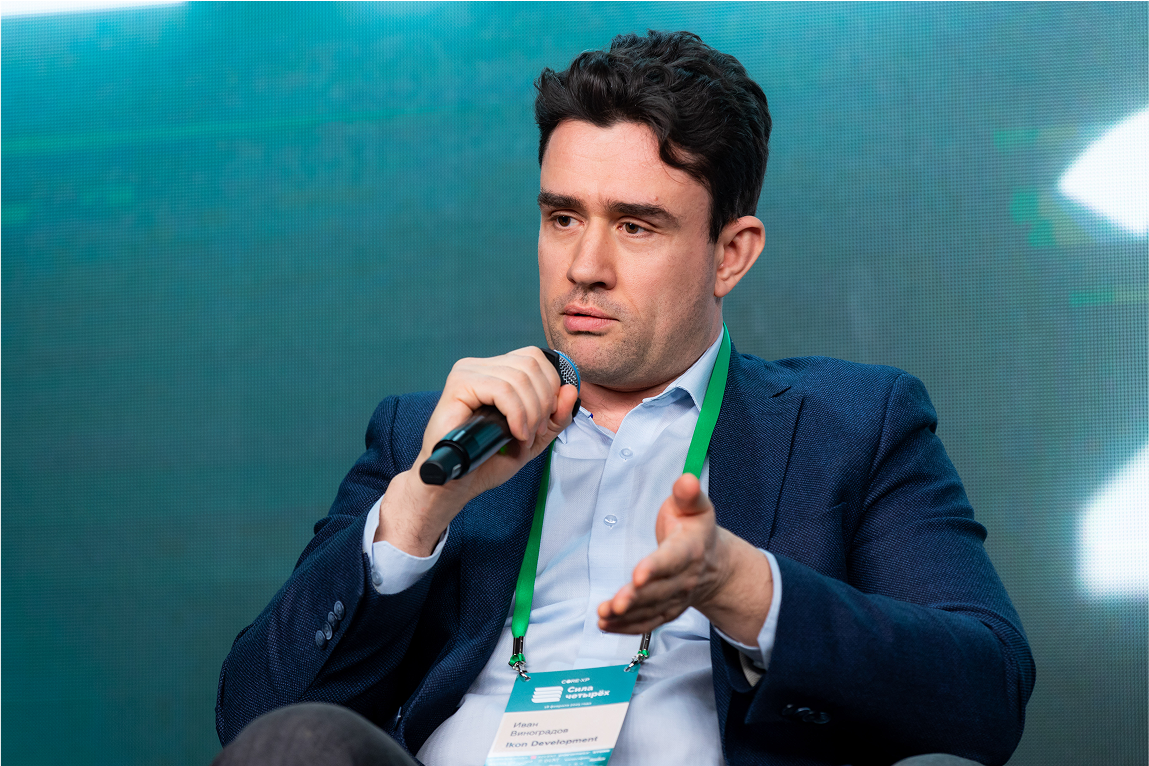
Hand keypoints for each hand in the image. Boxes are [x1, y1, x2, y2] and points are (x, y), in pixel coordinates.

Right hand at [377, 347, 578, 555]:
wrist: (455, 484)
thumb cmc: (487, 461)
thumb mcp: (533, 439)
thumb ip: (556, 417)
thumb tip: (571, 390)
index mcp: (496, 371)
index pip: (535, 358)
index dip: (551, 387)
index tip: (545, 422)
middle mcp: (480, 366)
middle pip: (531, 364)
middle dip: (544, 402)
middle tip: (535, 433)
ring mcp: (467, 372)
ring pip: (519, 377)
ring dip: (531, 413)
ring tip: (523, 438)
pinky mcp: (458, 386)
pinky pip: (502, 390)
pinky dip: (518, 414)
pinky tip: (514, 433)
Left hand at [597, 473, 772, 645]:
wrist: (715, 563)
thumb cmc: (695, 529)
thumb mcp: (696, 507)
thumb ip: (688, 494)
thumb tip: (686, 480)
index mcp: (690, 549)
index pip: (672, 559)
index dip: (655, 567)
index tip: (637, 574)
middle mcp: (684, 578)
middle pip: (659, 590)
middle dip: (636, 599)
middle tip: (614, 604)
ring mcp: (676, 597)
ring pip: (651, 609)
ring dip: (627, 616)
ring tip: (604, 616)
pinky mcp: (667, 610)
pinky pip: (648, 623)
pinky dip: (627, 627)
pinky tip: (606, 626)